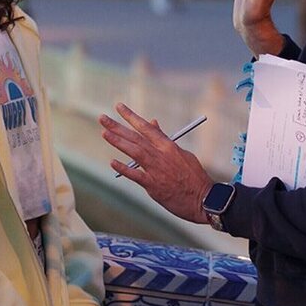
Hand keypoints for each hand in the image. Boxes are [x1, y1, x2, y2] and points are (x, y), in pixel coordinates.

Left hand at [100, 104, 211, 223]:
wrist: (203, 199)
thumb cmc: (193, 177)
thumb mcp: (182, 154)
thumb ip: (164, 140)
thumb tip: (152, 124)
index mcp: (169, 146)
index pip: (146, 127)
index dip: (131, 116)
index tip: (118, 106)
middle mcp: (161, 155)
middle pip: (136, 137)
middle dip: (118, 126)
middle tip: (102, 118)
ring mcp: (157, 170)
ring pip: (134, 152)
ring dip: (118, 142)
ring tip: (104, 133)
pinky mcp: (154, 186)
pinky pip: (136, 175)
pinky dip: (124, 169)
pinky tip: (112, 162)